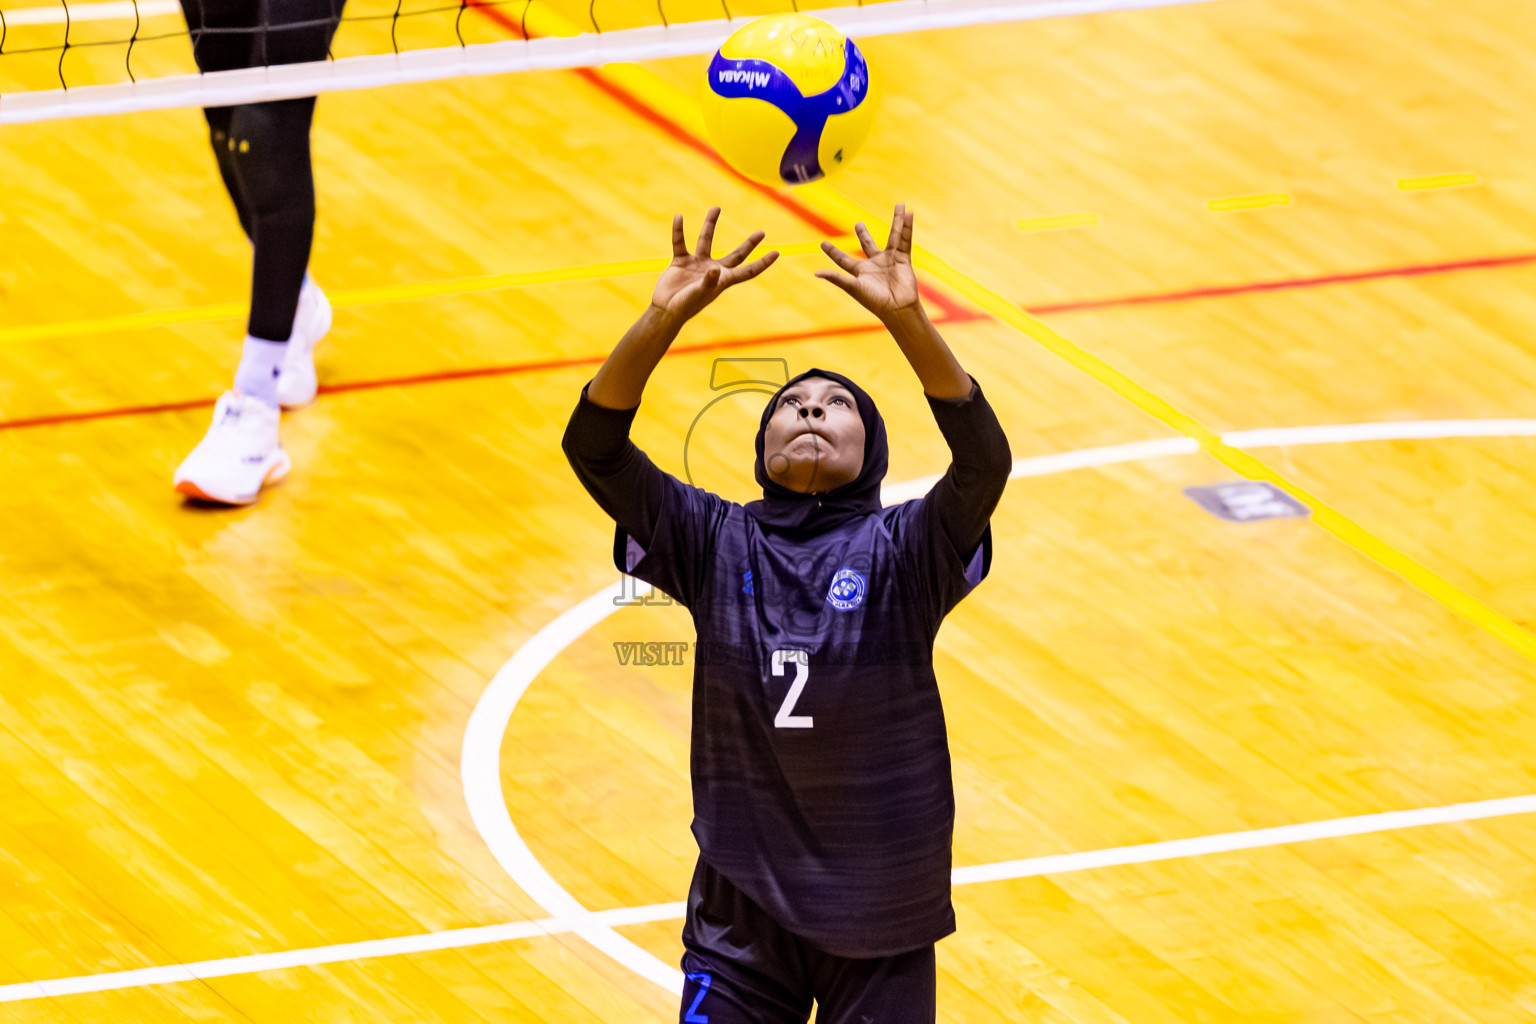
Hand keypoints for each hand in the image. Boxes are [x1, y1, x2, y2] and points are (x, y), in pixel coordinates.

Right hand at [650, 207, 778, 322]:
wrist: (665, 309)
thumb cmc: (685, 306)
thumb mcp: (698, 294)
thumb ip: (708, 282)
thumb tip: (715, 269)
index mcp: (723, 280)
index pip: (748, 271)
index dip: (762, 263)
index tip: (776, 253)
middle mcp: (714, 270)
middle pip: (736, 254)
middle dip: (749, 244)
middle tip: (762, 233)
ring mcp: (697, 264)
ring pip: (706, 240)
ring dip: (710, 224)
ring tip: (716, 208)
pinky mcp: (681, 261)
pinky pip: (680, 242)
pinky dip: (678, 231)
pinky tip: (678, 218)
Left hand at [815, 203, 921, 320]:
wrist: (898, 308)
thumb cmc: (874, 301)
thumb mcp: (853, 288)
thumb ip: (837, 278)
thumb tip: (816, 273)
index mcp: (860, 271)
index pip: (843, 259)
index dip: (833, 252)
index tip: (822, 244)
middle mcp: (874, 264)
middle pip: (867, 244)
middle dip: (863, 234)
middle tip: (858, 224)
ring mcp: (889, 260)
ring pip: (892, 236)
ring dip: (896, 221)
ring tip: (899, 204)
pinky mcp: (902, 259)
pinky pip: (905, 240)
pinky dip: (906, 227)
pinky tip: (908, 214)